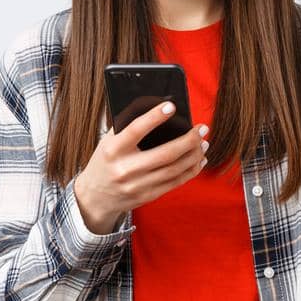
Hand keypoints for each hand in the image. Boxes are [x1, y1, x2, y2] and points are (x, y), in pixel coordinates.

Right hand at [73, 100, 209, 233]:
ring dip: (194, 154)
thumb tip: (154, 104)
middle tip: (202, 128)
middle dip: (189, 140)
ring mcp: (137, 185)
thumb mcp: (108, 141)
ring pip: (174, 169)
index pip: (135, 130)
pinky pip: (175, 182)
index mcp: (113, 150)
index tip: (172, 106)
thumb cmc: (106, 161)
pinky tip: (199, 159)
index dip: (154, 117)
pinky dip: (191, 169)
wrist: (95, 197)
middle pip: (165, 154)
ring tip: (204, 142)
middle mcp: (125, 169)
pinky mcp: (148, 196)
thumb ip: (127, 125)